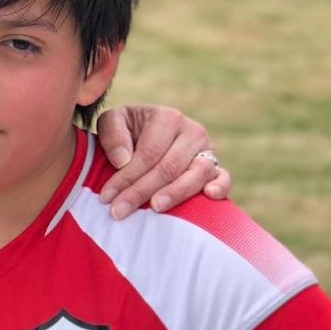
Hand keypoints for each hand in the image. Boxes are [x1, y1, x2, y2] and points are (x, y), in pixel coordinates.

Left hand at [95, 105, 230, 219]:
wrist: (146, 136)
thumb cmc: (127, 132)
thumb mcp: (113, 123)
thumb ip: (113, 134)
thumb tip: (122, 161)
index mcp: (167, 117)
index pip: (147, 153)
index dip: (126, 176)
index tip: (106, 197)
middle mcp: (191, 131)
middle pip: (168, 167)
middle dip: (141, 191)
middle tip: (119, 211)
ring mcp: (207, 150)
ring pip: (196, 174)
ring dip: (175, 193)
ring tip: (155, 208)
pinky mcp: (217, 168)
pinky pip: (224, 177)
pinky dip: (220, 186)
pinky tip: (209, 196)